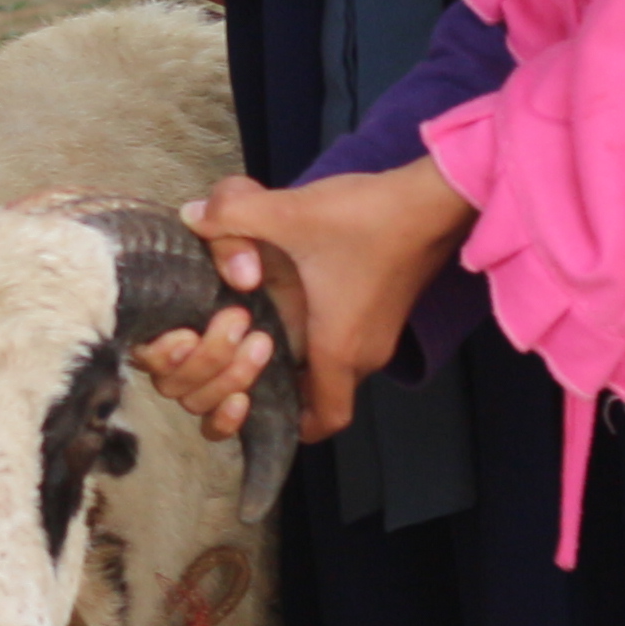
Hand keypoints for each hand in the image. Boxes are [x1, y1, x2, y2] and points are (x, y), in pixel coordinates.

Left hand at [130, 165, 477, 446]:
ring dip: (304, 358)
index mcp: (340, 347)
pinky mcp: (388, 311)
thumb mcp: (290, 212)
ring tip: (264, 329)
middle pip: (324, 395)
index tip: (258, 408)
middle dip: (287, 387)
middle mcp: (366, 352)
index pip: (324, 419)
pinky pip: (350, 343)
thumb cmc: (367, 217)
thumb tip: (190, 217)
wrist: (434, 199)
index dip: (293, 426)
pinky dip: (323, 336)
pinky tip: (298, 297)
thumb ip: (233, 214)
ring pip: (337, 367)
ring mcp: (382, 333)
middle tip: (245, 361)